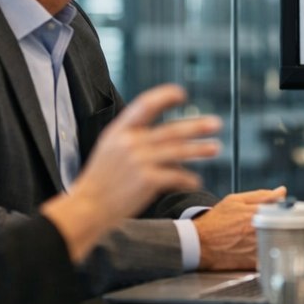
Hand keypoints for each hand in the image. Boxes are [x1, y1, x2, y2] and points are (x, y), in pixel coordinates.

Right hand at [42, 84, 221, 262]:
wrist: (87, 208)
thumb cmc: (100, 181)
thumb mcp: (109, 150)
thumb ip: (133, 139)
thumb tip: (166, 139)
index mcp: (118, 132)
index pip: (144, 105)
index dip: (164, 96)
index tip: (181, 94)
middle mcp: (129, 143)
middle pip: (170, 130)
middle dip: (196, 126)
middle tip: (216, 123)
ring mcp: (138, 161)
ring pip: (177, 151)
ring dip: (199, 149)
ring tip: (215, 148)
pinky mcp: (147, 181)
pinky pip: (176, 175)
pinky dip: (188, 178)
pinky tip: (195, 180)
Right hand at [195, 187, 286, 269]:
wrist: (199, 244)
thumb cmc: (214, 222)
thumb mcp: (234, 201)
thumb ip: (261, 195)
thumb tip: (281, 191)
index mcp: (257, 213)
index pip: (284, 208)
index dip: (284, 209)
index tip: (281, 210)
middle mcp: (259, 230)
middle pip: (283, 225)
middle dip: (279, 223)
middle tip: (268, 224)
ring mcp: (257, 247)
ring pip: (278, 240)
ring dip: (275, 237)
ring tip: (257, 237)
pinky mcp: (254, 262)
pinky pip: (270, 256)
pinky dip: (268, 252)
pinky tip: (256, 248)